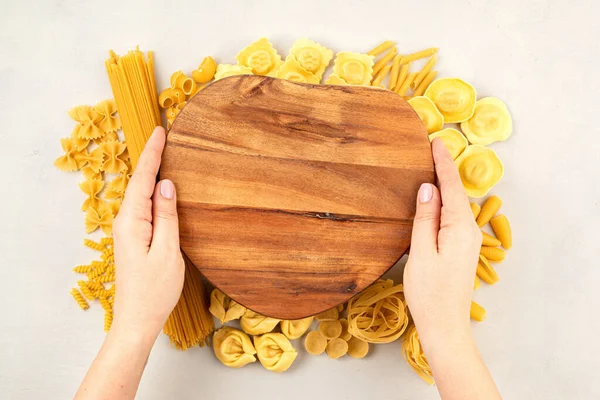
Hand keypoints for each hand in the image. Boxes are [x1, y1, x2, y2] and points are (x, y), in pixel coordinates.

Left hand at [112, 126, 183, 339]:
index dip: (152, 153)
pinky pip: (143, 206)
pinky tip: (161, 187)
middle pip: (138, 182)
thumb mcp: (168, 251)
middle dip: (150, 157)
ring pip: (140, 194)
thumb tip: (166, 184)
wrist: (137, 320)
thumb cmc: (154, 291)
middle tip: (162, 134)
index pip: (143, 179)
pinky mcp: (134, 238)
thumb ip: (167, 215)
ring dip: (151, 173)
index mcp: (132, 221)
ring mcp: (128, 230)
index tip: (160, 130)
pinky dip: (152, 191)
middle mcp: (126, 222)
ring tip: (163, 153)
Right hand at [404, 138, 481, 342]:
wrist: (445, 326)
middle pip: (455, 192)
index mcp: (459, 228)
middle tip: (430, 148)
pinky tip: (432, 200)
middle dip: (443, 170)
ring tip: (429, 167)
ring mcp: (466, 240)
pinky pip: (452, 217)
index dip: (443, 163)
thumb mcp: (421, 252)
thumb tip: (428, 188)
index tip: (436, 141)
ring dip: (443, 186)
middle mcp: (468, 230)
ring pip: (454, 205)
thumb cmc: (429, 293)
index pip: (451, 187)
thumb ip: (425, 218)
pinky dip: (442, 203)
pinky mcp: (460, 249)